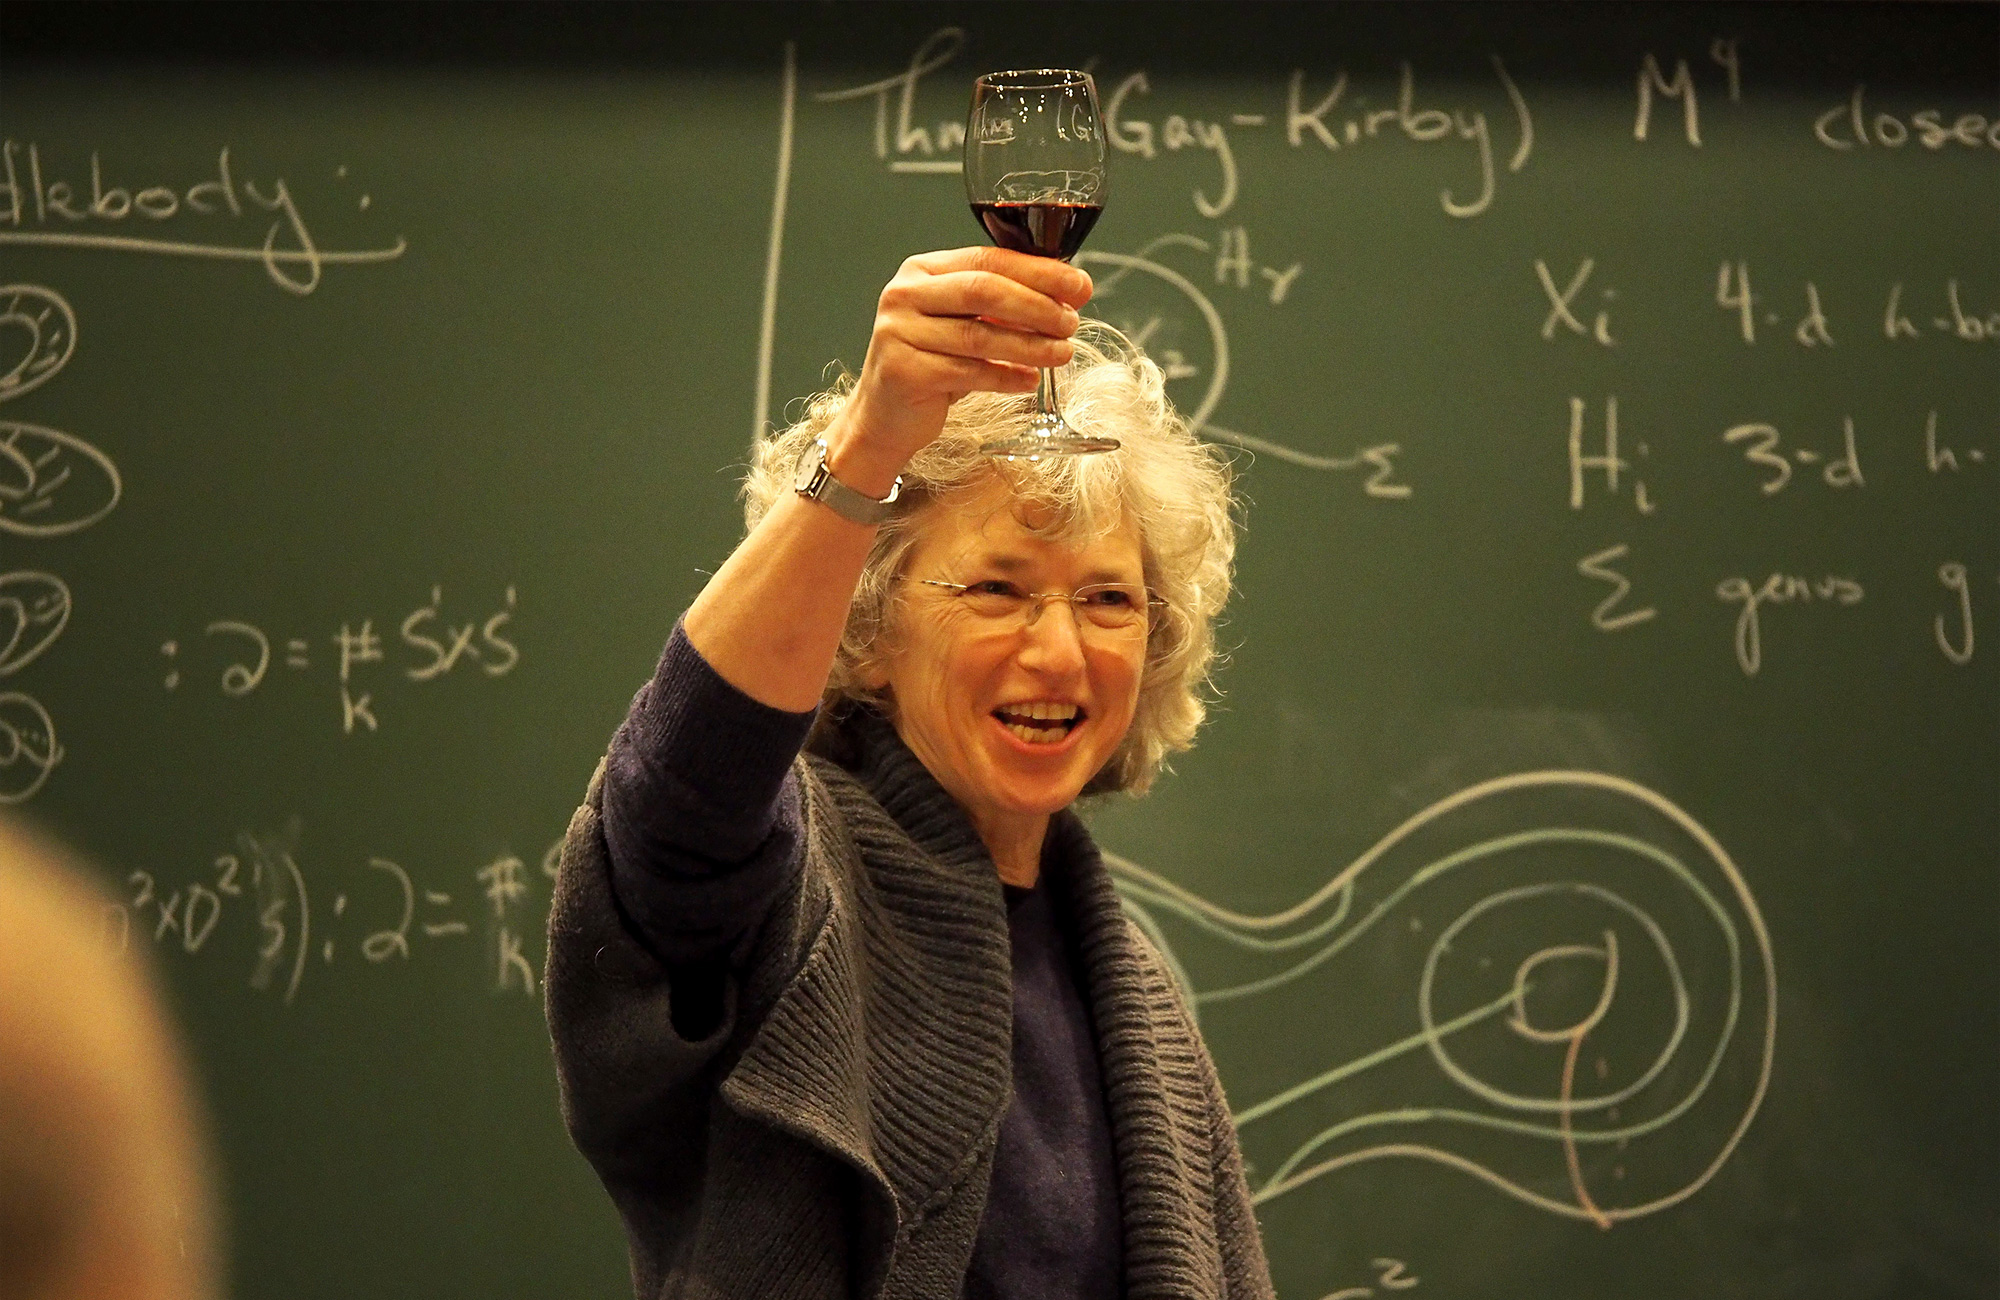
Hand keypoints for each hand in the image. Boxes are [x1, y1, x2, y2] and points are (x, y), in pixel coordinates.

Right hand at [824, 247, 1092, 492]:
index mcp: (922, 271)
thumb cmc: (930, 365)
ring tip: (1062, 353)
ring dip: (1029, 345)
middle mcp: (904, 295)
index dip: (1039, 272)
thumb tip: (1066, 295)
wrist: (883, 417)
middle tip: (1071, 323)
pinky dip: (1005, 377)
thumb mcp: (962, 324)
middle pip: (983, 291)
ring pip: (979, 335)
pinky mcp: (904, 372)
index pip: (988, 259)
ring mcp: (899, 333)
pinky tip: (1029, 381)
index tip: (1079, 286)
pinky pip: (968, 373)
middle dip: (1037, 306)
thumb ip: (1001, 305)